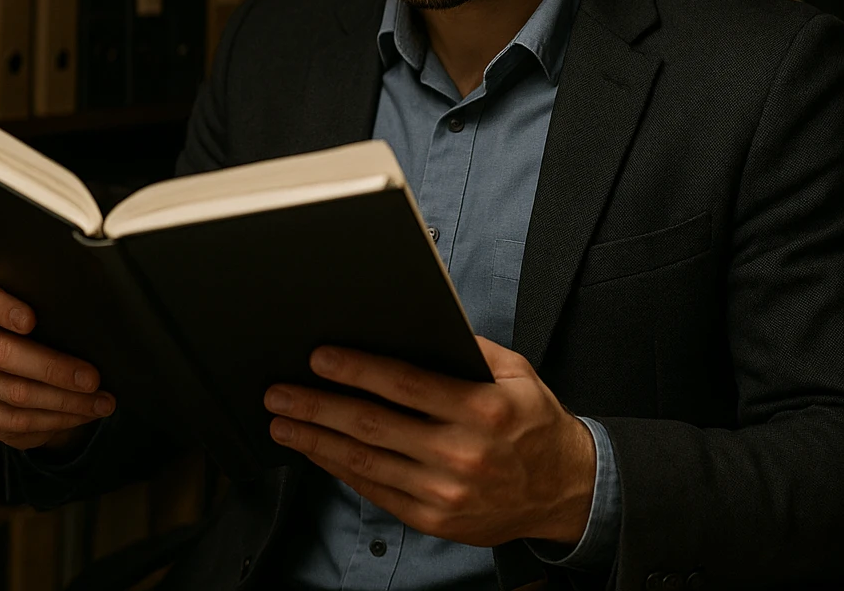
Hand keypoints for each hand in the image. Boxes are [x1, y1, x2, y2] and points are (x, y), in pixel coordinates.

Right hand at [0, 274, 114, 451]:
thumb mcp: (58, 313)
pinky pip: (14, 420)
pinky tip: (81, 415)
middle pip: (2, 352)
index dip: (3, 308)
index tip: (31, 320)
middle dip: (53, 368)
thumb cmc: (53, 331)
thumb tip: (103, 318)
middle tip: (92, 379)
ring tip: (100, 403)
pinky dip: (54, 420)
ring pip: (14, 392)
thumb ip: (64, 308)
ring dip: (64, 401)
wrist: (40, 372)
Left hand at [263, 337, 595, 547]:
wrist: (565, 491)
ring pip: (364, 462)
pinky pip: (375, 490)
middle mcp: (460, 451)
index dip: (356, 369)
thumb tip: (417, 325)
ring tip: (283, 422)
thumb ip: (470, 350)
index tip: (319, 357)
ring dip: (316, 440)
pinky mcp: (434, 518)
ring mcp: (444, 490)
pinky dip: (340, 470)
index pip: (404, 384)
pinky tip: (317, 451)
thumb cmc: (535, 424)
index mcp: (481, 408)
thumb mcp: (517, 374)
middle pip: (372, 424)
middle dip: (318, 405)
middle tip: (279, 392)